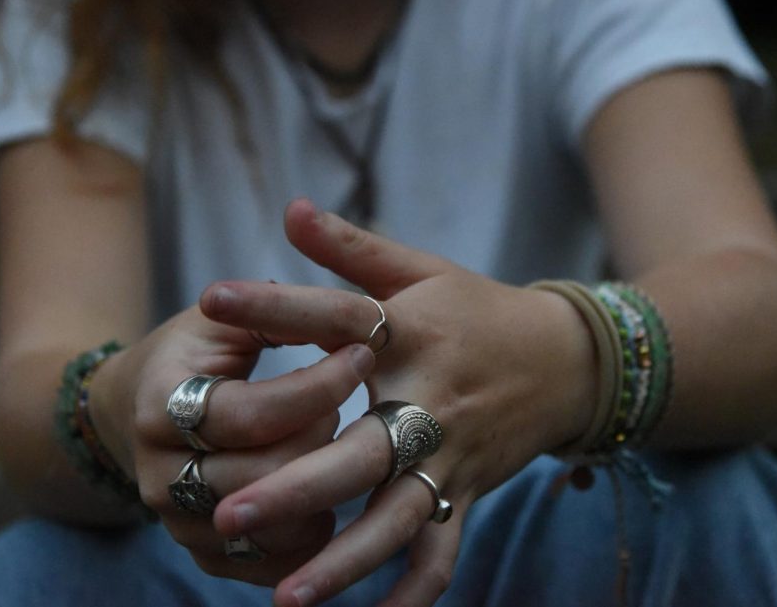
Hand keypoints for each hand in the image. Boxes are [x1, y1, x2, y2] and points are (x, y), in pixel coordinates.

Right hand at [89, 301, 376, 584]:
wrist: (135, 411)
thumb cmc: (193, 356)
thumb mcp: (221, 321)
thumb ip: (272, 312)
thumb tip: (341, 316)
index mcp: (162, 407)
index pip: (253, 413)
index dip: (318, 385)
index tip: (362, 355)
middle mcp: (161, 474)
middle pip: (267, 474)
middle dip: (322, 434)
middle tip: (337, 404)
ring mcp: (179, 522)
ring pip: (274, 524)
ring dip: (320, 483)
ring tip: (328, 442)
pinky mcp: (203, 553)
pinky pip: (272, 561)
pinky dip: (310, 531)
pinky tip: (324, 492)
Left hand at [199, 199, 597, 605]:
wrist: (565, 359)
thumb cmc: (474, 310)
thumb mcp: (417, 269)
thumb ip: (350, 247)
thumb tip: (289, 208)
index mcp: (411, 335)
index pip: (337, 317)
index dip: (276, 306)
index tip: (211, 300)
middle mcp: (430, 402)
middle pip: (363, 454)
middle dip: (297, 489)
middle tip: (230, 512)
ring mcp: (452, 456)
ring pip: (398, 520)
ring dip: (345, 561)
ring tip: (285, 594)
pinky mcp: (467, 493)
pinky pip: (443, 553)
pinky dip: (412, 590)